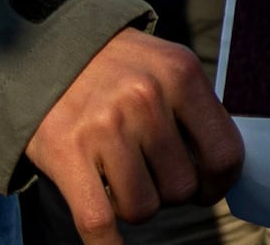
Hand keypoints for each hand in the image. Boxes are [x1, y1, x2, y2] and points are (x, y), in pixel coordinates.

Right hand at [24, 29, 243, 244]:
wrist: (45, 47)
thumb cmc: (118, 66)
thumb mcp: (166, 65)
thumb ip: (195, 109)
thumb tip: (222, 169)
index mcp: (180, 74)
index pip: (224, 154)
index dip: (219, 182)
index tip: (207, 186)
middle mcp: (145, 97)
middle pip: (181, 188)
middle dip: (170, 191)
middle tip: (153, 174)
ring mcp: (104, 127)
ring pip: (143, 208)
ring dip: (136, 205)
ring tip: (123, 180)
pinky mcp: (66, 152)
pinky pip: (98, 222)